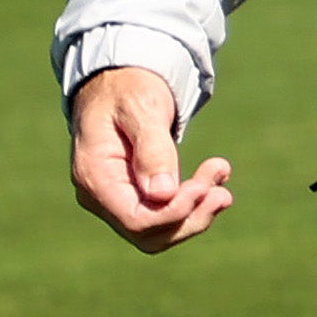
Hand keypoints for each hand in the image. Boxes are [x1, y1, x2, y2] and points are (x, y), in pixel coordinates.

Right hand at [68, 65, 232, 251]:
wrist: (119, 81)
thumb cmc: (128, 89)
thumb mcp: (140, 109)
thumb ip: (151, 149)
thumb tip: (162, 195)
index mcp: (94, 176)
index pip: (136, 220)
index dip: (175, 213)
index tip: (204, 186)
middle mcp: (101, 196)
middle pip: (150, 235)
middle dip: (192, 215)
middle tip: (221, 180)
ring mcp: (116, 199)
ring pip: (162, 232)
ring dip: (199, 211)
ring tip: (222, 174)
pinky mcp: (136, 195)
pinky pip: (166, 215)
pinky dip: (195, 203)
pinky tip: (216, 178)